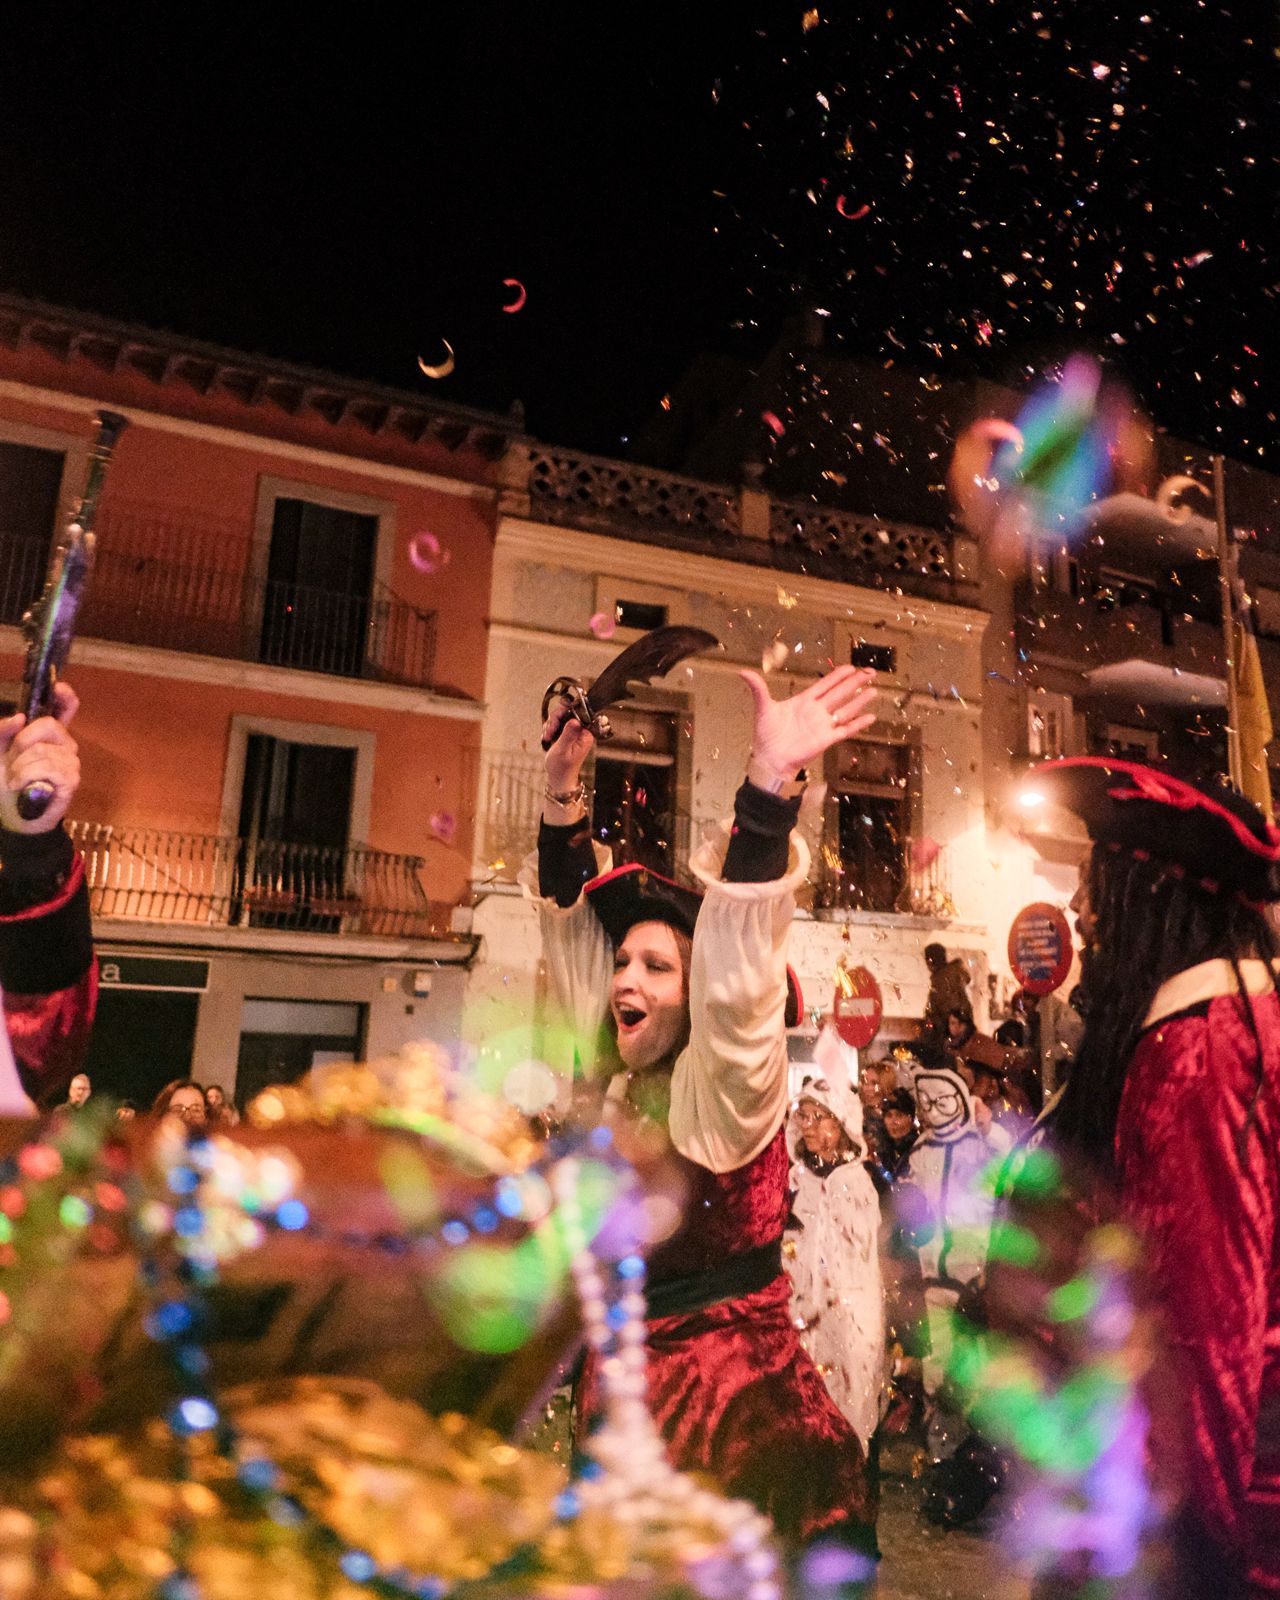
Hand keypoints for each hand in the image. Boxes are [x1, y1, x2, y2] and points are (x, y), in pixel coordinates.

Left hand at [0, 682, 80, 834]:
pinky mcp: (71, 780)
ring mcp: (70, 763)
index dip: (65, 697)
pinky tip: (21, 786)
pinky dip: (27, 776)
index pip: (66, 710)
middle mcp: (65, 746)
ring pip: (43, 750)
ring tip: (15, 779)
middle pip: (50, 725)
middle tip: (12, 760)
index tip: (58, 688)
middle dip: (22, 741)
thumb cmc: (5, 782)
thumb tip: (18, 718)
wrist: (11, 816)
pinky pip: (48, 767)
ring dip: (19, 766)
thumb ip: (2, 731)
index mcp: (49, 736)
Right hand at [542, 697, 595, 791]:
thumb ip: (568, 735)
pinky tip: (547, 737)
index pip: (578, 713)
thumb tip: (574, 720)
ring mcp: (575, 731)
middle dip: (555, 719)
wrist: (559, 777)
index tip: (555, 720)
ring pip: (561, 715)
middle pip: (569, 711)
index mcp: (586, 735)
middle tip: (549, 731)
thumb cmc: (562, 768)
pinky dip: (550, 727)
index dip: (565, 711)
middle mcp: (582, 731)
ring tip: (547, 736)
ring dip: (551, 724)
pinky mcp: (568, 732)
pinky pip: (558, 722)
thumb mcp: (563, 751)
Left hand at [739, 665, 876, 781]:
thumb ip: (758, 689)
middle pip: (840, 693)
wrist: (770, 759)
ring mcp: (823, 725)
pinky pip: (846, 730)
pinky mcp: (827, 739)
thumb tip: (742, 671)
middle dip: (855, 683)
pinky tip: (870, 717)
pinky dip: (858, 724)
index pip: (825, 684)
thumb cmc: (766, 735)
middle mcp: (816, 711)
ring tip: (874, 690)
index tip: (851, 666)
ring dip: (860, 700)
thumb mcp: (762, 708)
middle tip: (870, 672)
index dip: (838, 675)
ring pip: (846, 709)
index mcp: (803, 701)